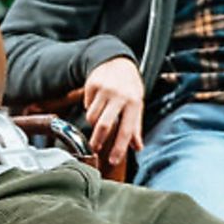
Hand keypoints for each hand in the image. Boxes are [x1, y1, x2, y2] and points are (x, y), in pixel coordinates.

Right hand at [83, 55, 147, 177]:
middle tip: (94, 148)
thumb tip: (137, 147)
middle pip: (104, 125)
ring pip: (92, 116)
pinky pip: (86, 105)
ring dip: (94, 122)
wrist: (117, 61)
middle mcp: (120, 96)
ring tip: (100, 117)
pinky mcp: (92, 85)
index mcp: (134, 103)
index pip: (127, 130)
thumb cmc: (130, 86)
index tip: (113, 161)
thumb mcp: (137, 104)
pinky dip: (90, 108)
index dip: (119, 148)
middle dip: (97, 140)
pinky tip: (97, 102)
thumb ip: (136, 127)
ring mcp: (105, 90)